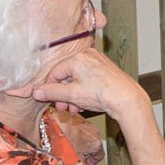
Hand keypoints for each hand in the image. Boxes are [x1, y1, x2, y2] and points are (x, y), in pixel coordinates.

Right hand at [27, 47, 146, 118]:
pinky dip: (83, 91)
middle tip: (62, 108)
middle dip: (63, 94)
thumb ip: (52, 92)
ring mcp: (98, 61)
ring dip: (72, 95)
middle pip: (66, 76)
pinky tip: (84, 104)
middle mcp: (88, 56)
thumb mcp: (72, 95)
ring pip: (77, 79)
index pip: (55, 72)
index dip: (49, 88)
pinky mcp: (105, 69)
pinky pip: (87, 79)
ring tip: (74, 108)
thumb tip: (37, 92)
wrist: (127, 99)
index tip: (47, 100)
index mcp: (78, 58)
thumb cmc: (103, 94)